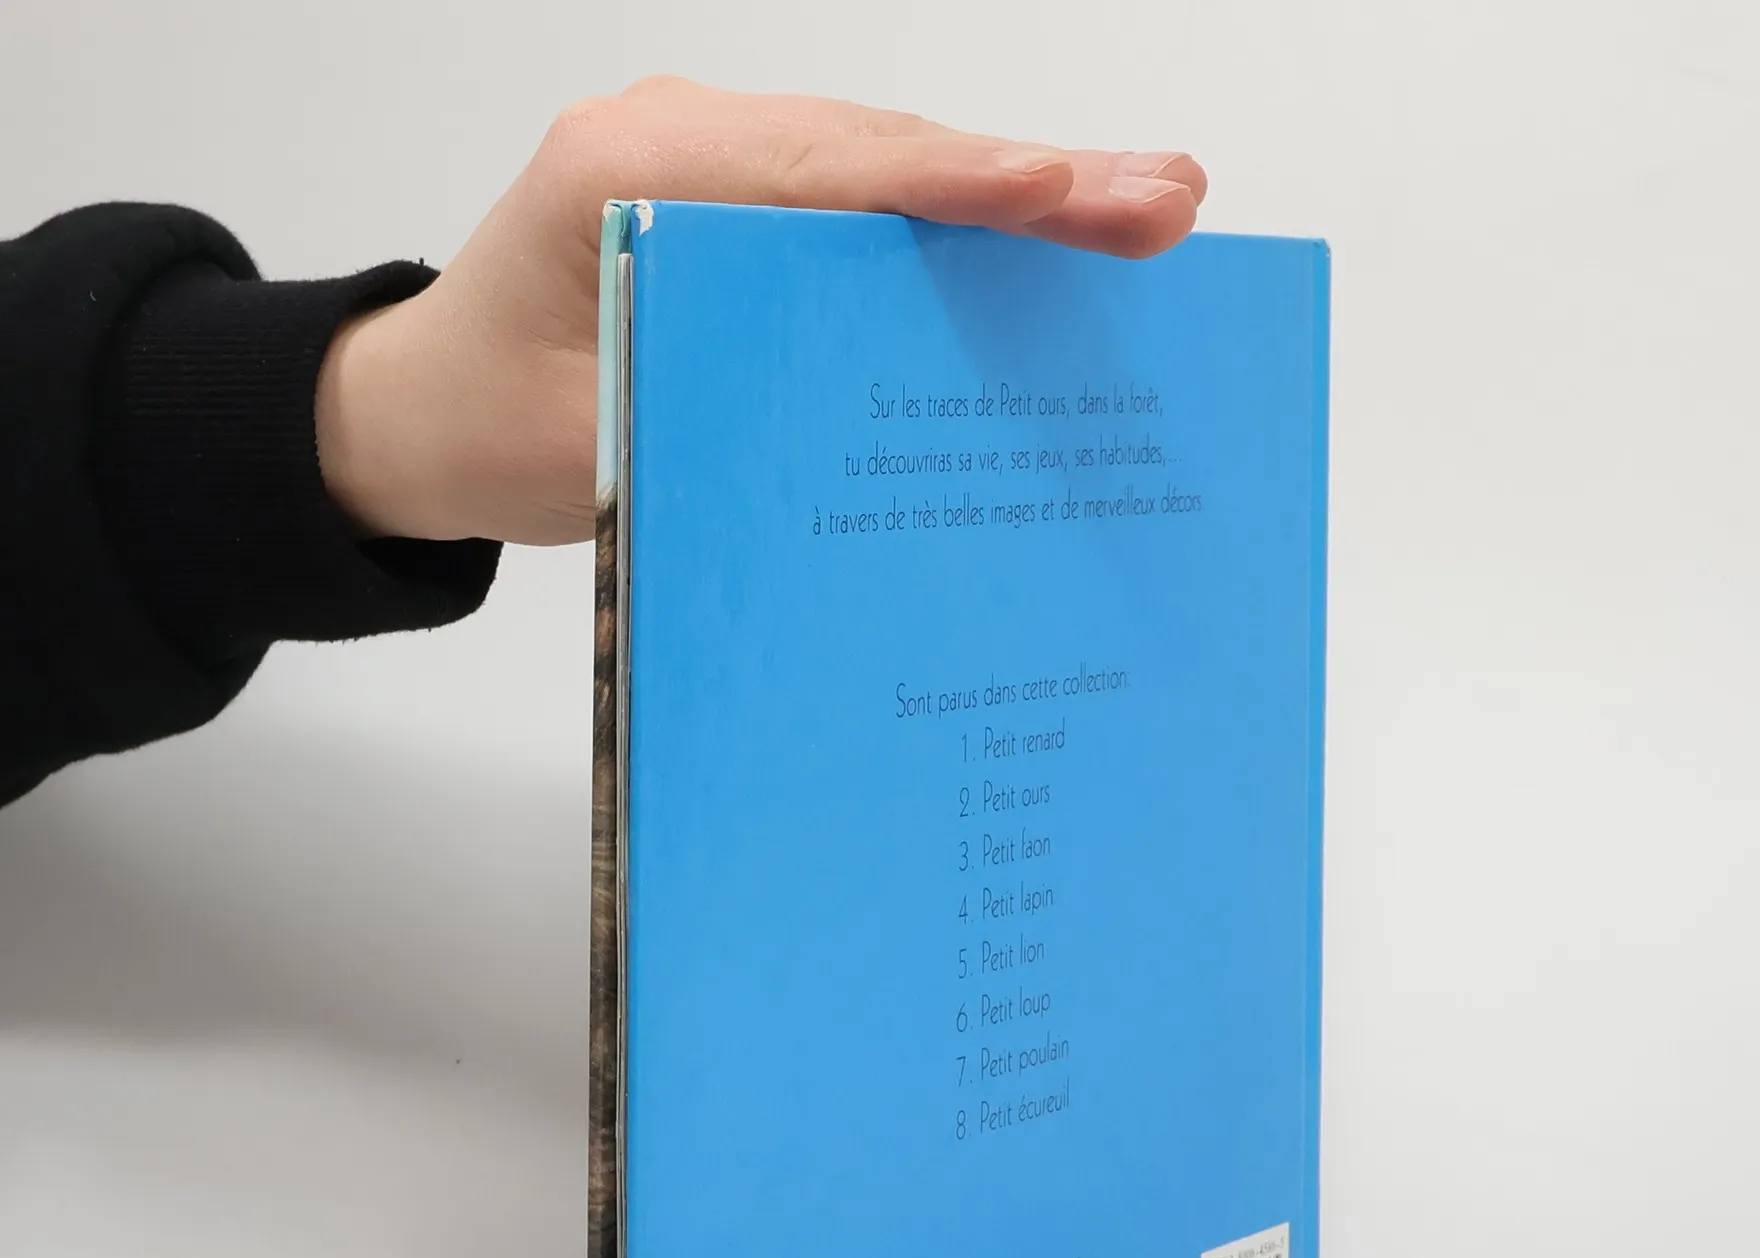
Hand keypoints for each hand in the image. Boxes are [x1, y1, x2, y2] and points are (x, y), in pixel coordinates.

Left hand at [315, 77, 1205, 546]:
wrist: (421, 405)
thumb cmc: (492, 428)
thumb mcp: (602, 445)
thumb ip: (723, 412)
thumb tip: (887, 418)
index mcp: (631, 176)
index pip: (830, 176)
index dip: (964, 192)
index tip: (1077, 200)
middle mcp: (681, 138)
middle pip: (883, 151)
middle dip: (1028, 184)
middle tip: (1167, 200)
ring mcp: (713, 157)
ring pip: (886, 163)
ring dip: (1007, 197)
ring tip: (1139, 213)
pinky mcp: (740, 194)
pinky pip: (862, 196)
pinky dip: (952, 224)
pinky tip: (1046, 242)